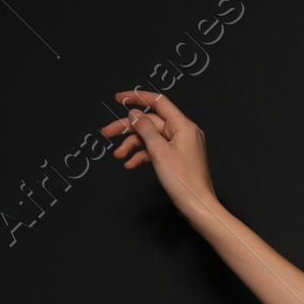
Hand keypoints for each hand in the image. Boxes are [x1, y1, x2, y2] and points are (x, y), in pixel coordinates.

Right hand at [102, 90, 218, 219]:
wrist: (197, 206)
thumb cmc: (184, 182)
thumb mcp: (159, 152)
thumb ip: (145, 129)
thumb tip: (135, 113)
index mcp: (183, 126)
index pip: (158, 102)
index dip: (137, 97)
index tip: (119, 98)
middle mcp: (183, 132)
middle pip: (150, 122)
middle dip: (128, 128)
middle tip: (107, 132)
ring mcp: (180, 146)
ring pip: (151, 138)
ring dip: (132, 145)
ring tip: (118, 155)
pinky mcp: (177, 158)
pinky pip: (156, 150)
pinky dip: (142, 155)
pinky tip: (130, 164)